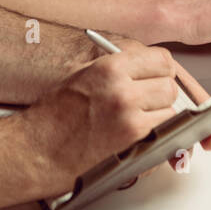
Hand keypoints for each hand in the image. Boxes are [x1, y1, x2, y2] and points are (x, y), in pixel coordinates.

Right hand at [20, 43, 178, 198]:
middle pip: (170, 86)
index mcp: (110, 67)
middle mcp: (123, 90)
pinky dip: (156, 137)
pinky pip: (164, 135)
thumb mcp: (83, 74)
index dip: (160, 70)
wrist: (38, 150)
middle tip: (147, 102)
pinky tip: (136, 137)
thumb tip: (146, 64)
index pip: (161, 59)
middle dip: (161, 94)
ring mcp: (130, 118)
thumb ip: (117, 66)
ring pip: (171, 112)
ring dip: (160, 117)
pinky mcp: (133, 143)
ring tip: (137, 121)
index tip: (156, 77)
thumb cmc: (54, 117)